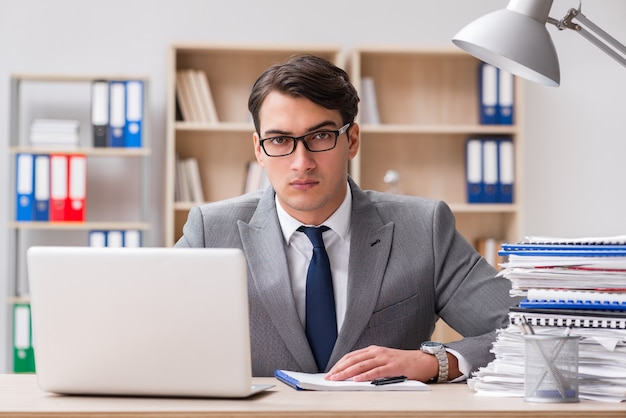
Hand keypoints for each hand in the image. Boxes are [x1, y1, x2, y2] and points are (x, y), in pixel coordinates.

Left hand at [325, 345, 439, 382]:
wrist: (423, 361)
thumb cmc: (403, 363)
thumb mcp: (383, 360)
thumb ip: (370, 365)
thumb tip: (353, 375)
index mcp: (373, 350)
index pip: (351, 356)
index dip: (339, 364)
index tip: (330, 372)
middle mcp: (377, 352)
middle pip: (353, 360)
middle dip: (339, 369)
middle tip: (329, 377)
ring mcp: (385, 359)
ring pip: (361, 365)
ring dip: (347, 373)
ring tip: (337, 379)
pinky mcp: (393, 367)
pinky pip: (376, 371)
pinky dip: (365, 376)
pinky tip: (356, 380)